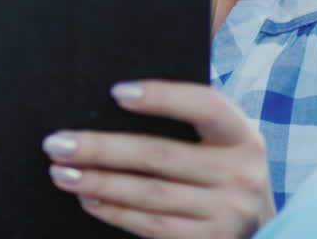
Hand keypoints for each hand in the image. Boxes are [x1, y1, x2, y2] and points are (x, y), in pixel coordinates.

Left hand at [42, 80, 275, 238]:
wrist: (259, 228)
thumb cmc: (220, 168)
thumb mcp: (221, 140)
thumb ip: (188, 116)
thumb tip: (120, 94)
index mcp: (243, 136)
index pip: (204, 105)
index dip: (162, 97)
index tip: (115, 92)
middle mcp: (242, 175)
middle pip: (159, 155)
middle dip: (101, 149)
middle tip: (57, 143)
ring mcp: (228, 214)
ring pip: (148, 194)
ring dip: (97, 183)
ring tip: (61, 172)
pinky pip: (151, 225)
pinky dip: (114, 211)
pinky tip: (88, 199)